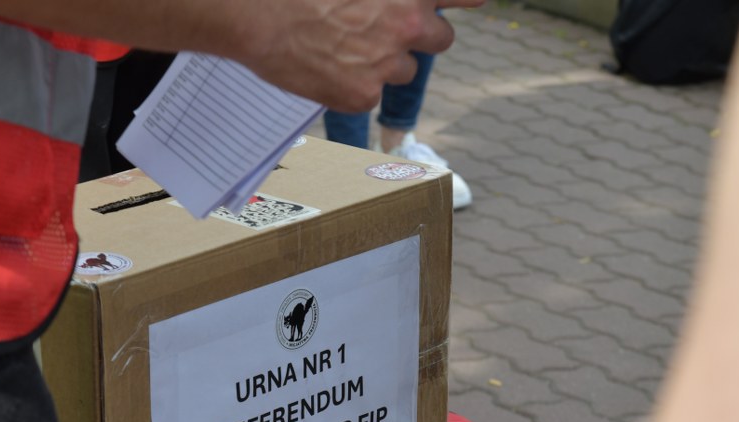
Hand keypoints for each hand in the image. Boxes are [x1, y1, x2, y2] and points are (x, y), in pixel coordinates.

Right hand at [238, 0, 486, 111]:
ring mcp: (387, 64)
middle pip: (442, 39)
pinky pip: (372, 95)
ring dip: (386, 63)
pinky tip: (327, 68)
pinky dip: (354, 86)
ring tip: (344, 48)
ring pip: (405, 71)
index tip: (478, 2)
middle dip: (420, 37)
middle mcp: (407, 25)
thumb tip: (392, 4)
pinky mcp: (364, 95)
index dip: (471, 0)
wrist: (260, 18)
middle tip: (387, 33)